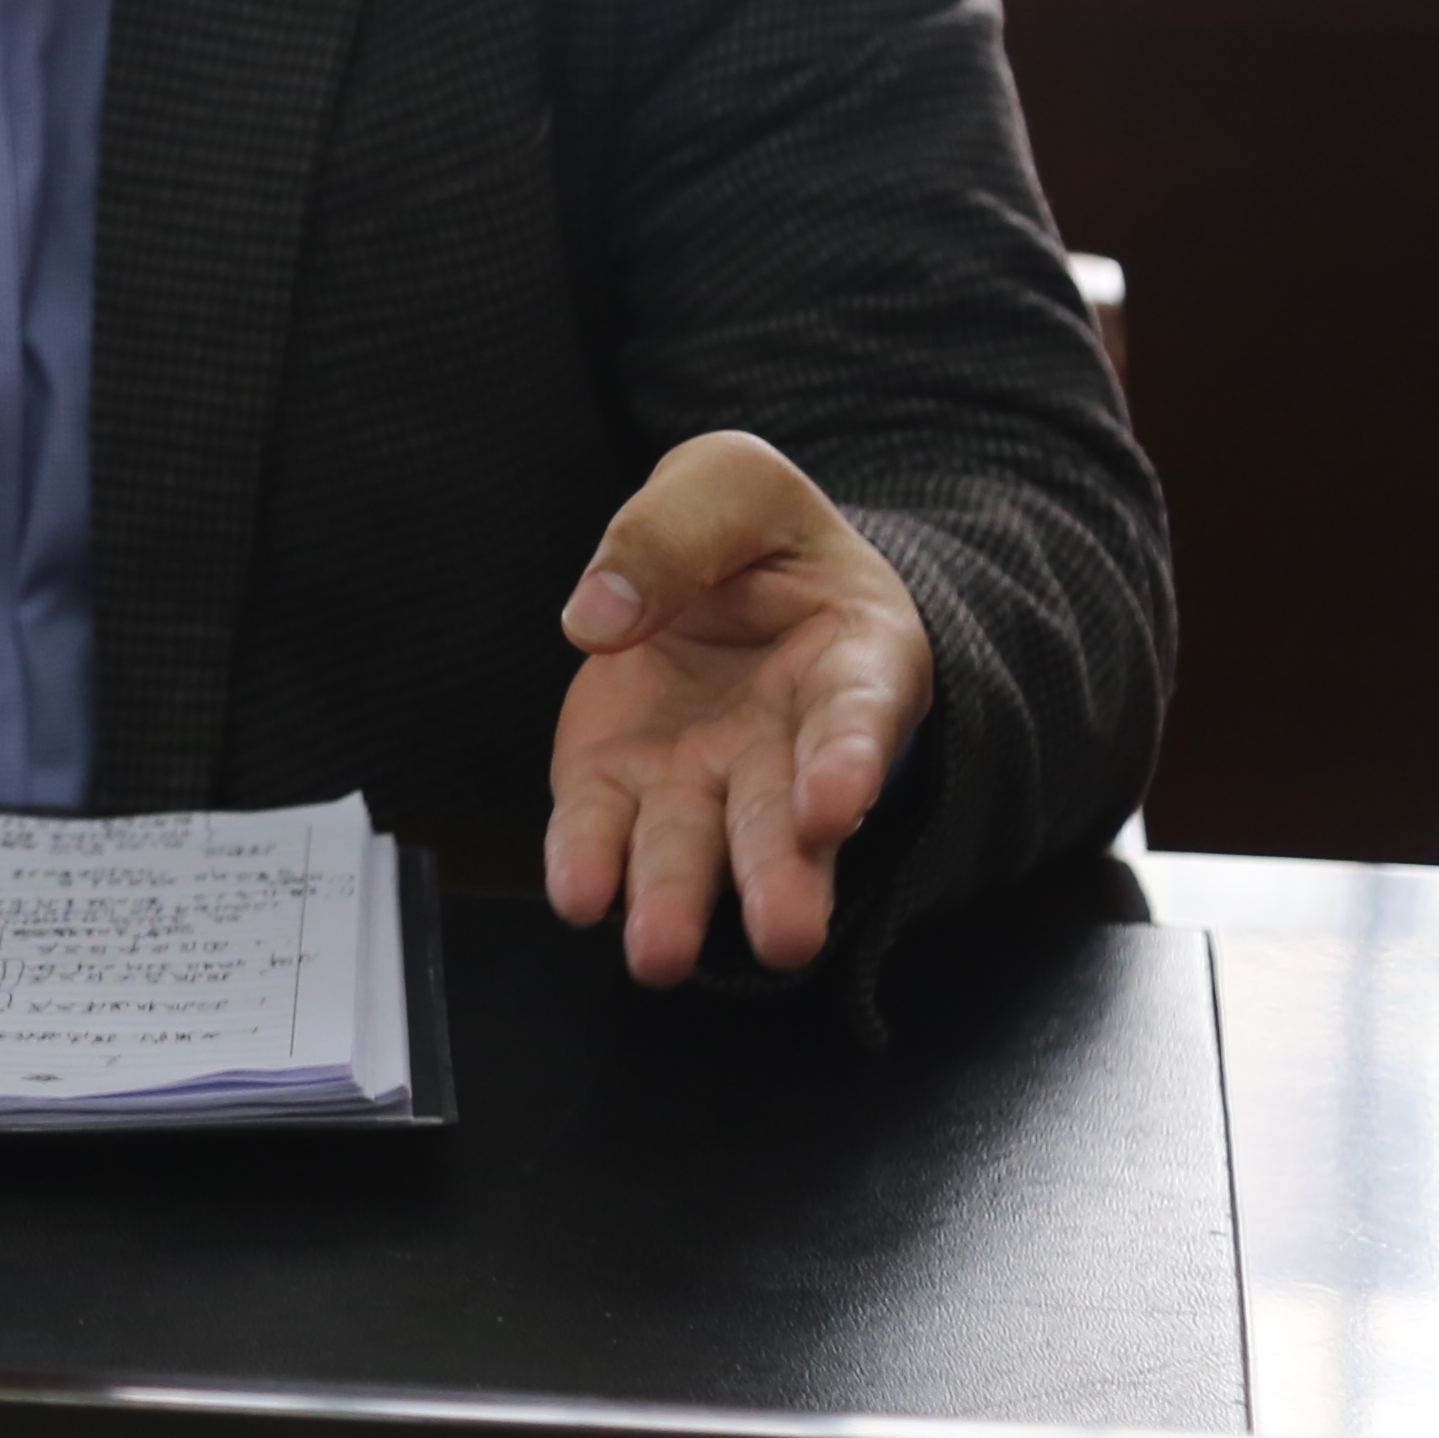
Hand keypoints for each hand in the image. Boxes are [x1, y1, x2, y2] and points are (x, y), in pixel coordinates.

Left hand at [543, 429, 933, 985]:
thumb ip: (678, 530)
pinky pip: (605, 832)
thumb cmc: (755, 538)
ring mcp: (702, 776)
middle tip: (784, 935)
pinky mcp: (619, 783)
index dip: (851, 765)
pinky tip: (579, 893)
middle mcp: (785, 747)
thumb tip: (595, 614)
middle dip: (781, 881)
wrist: (726, 578)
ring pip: (696, 852)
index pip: (859, 721)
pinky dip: (591, 865)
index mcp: (852, 660)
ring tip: (660, 952)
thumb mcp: (732, 485)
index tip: (832, 808)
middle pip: (782, 824)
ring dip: (680, 904)